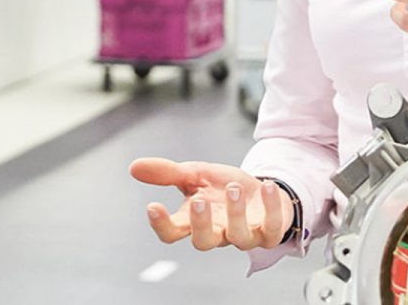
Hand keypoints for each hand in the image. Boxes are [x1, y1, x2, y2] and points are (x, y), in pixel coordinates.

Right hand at [128, 157, 291, 250]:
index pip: (172, 233)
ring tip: (234, 188)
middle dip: (200, 224)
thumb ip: (168, 173)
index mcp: (195, 221)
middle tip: (198, 200)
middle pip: (203, 242)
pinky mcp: (270, 231)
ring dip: (236, 213)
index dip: (161, 225)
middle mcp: (218, 232)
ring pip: (238, 237)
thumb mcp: (195, 174)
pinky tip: (267, 186)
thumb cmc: (223, 187)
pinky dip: (271, 207)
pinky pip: (273, 228)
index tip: (153, 206)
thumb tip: (134, 167)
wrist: (260, 191)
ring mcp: (245, 235)